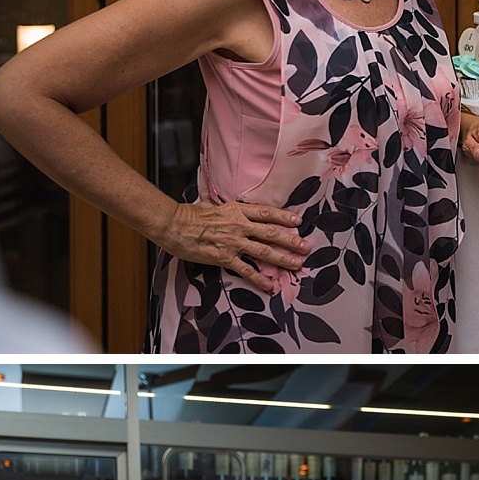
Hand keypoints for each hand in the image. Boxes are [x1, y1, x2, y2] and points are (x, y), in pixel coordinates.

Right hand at [159, 198, 309, 294]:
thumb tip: (212, 193)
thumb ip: (215, 200)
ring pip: (264, 251)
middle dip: (292, 241)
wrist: (172, 224)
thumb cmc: (188, 214)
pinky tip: (270, 287)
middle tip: (306, 247)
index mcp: (236, 210)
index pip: (266, 213)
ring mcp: (233, 242)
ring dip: (283, 259)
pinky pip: (246, 270)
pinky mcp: (224, 257)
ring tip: (298, 265)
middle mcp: (239, 225)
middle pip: (272, 232)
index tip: (298, 221)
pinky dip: (259, 280)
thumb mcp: (206, 203)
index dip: (284, 216)